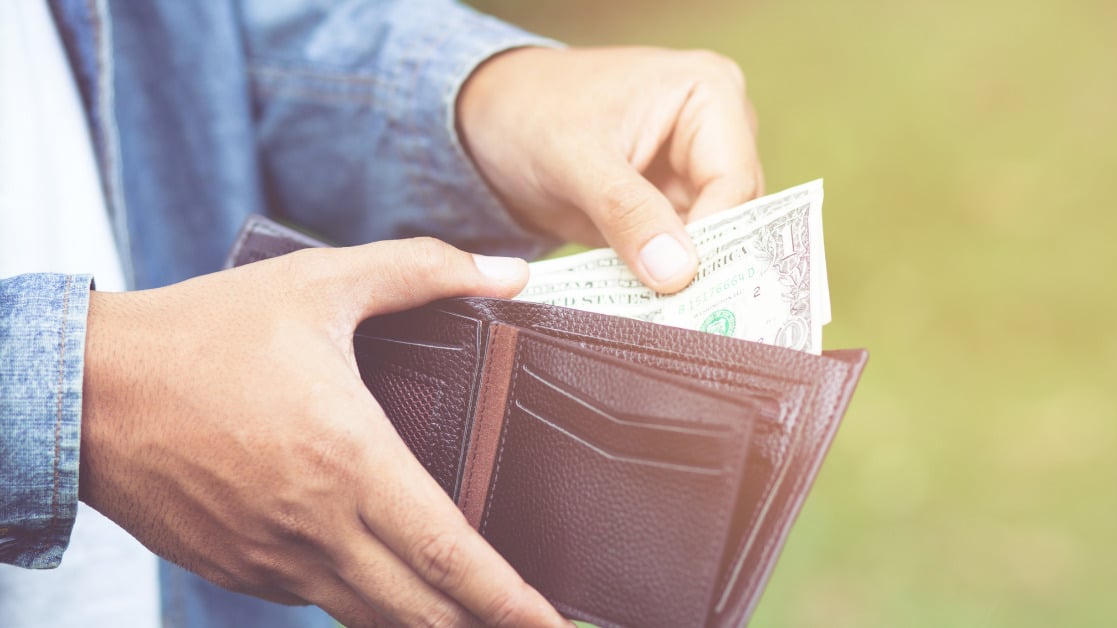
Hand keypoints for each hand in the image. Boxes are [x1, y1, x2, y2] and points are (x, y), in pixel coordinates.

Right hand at [80, 239, 568, 627]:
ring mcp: (274, 560)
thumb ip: (424, 271)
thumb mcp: (321, 282)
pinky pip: (319, 601)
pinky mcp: (241, 570)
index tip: (555, 627)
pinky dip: (366, 603)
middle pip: (422, 613)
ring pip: (372, 620)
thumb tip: (510, 272)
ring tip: (475, 620)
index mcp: (350, 460)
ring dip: (429, 625)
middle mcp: (317, 525)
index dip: (511, 602)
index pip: (451, 555)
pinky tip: (390, 585)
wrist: (87, 391)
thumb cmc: (204, 334)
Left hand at [458, 46, 762, 293]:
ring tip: (667, 317)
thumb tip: (677, 271)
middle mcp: (717, 129)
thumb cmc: (531, 112)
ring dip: (686, 278)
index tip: (687, 289)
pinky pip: (682, 252)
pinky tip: (650, 308)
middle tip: (684, 314)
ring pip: (713, 240)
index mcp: (708, 93)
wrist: (489, 123)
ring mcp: (695, 170)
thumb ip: (627, 212)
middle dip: (706, 263)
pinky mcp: (671, 206)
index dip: (715, 238)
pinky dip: (664, 280)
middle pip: (735, 213)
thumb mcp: (574, 159)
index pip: (734, 180)